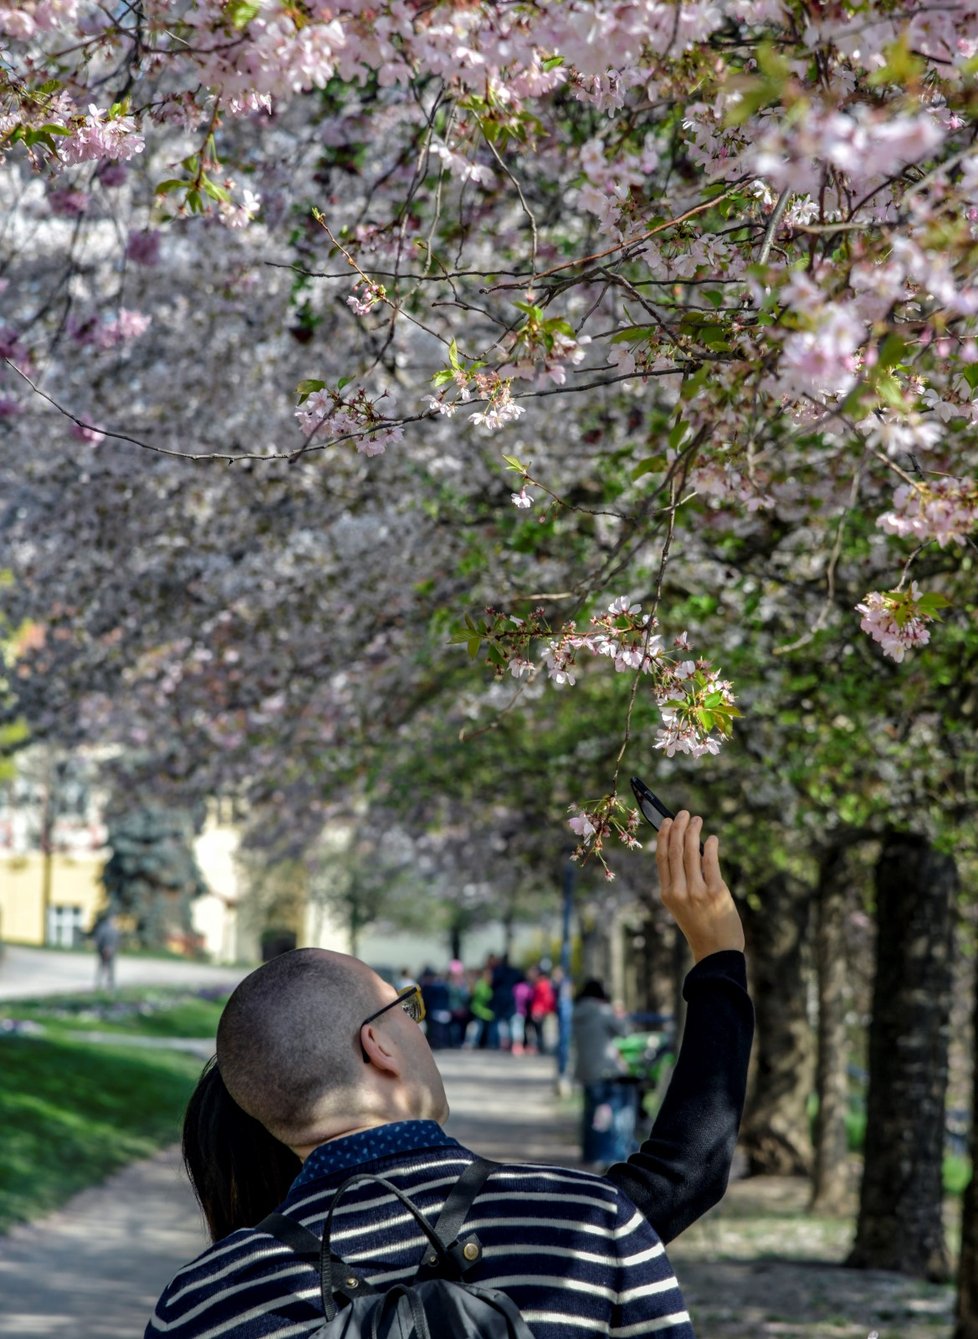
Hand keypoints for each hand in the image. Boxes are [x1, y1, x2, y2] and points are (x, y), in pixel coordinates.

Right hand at [654, 811, 744, 962]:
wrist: (716, 953)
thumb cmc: (700, 927)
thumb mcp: (681, 906)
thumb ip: (682, 881)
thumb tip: (690, 849)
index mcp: (667, 894)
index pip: (662, 858)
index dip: (664, 836)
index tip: (667, 821)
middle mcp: (679, 891)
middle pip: (675, 851)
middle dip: (678, 827)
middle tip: (684, 813)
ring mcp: (697, 892)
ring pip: (691, 852)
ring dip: (693, 832)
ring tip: (697, 820)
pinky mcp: (716, 892)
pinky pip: (710, 862)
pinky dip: (710, 846)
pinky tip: (711, 838)